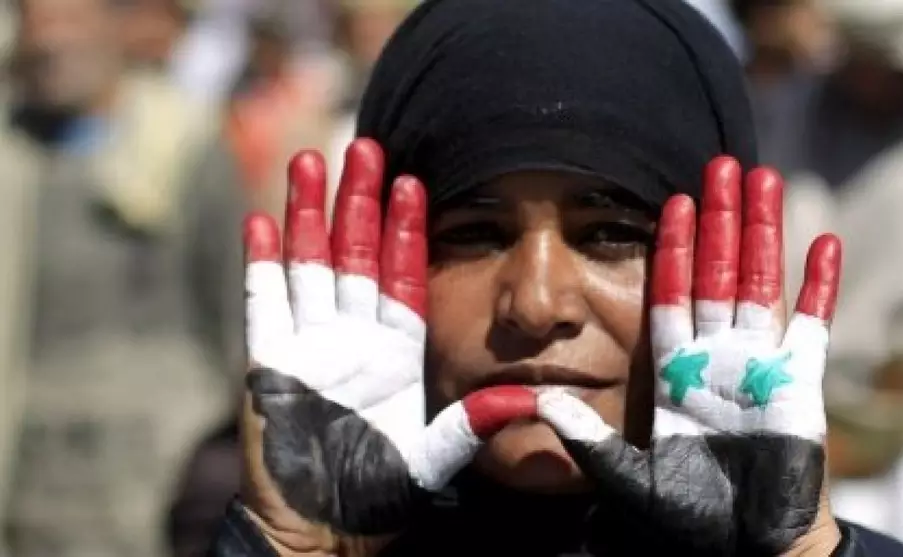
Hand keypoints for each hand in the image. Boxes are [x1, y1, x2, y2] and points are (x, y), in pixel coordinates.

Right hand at [240, 141, 536, 553]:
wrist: (320, 530)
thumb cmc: (376, 495)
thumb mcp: (433, 457)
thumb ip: (472, 425)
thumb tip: (531, 400)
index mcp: (395, 350)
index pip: (403, 275)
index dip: (408, 230)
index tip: (415, 182)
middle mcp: (353, 338)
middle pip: (356, 255)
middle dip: (359, 202)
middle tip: (366, 146)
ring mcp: (309, 346)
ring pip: (309, 265)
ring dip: (308, 215)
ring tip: (310, 162)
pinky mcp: (268, 364)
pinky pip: (265, 305)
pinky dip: (263, 266)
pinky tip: (262, 223)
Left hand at [537, 157, 841, 555]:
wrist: (745, 542)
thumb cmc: (690, 515)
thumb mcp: (628, 476)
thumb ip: (587, 439)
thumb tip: (535, 404)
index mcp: (676, 370)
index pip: (671, 293)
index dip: (673, 248)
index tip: (671, 201)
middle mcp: (717, 357)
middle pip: (717, 273)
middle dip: (719, 220)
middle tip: (721, 164)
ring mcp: (760, 365)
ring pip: (760, 283)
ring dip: (763, 232)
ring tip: (764, 179)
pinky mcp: (800, 384)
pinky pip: (809, 326)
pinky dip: (817, 288)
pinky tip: (824, 244)